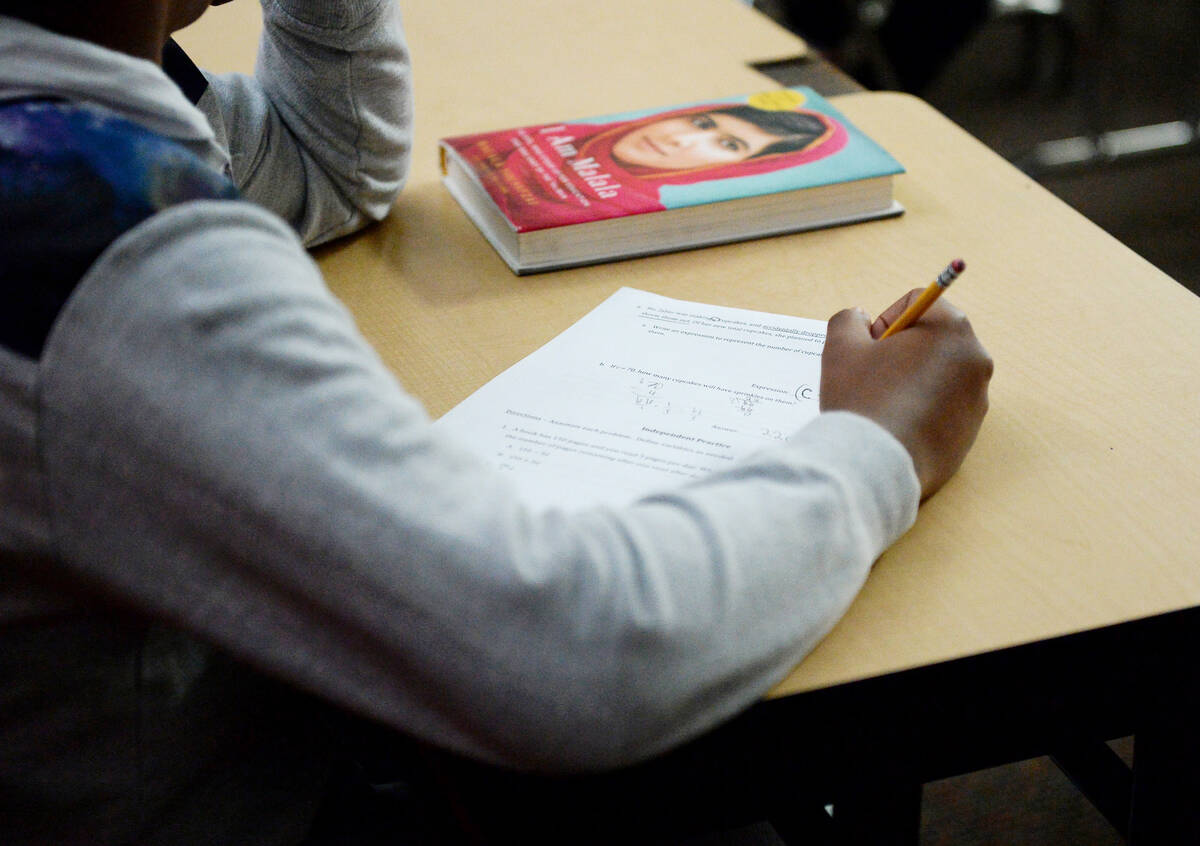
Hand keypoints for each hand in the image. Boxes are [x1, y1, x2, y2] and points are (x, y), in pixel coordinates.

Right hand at [820, 290, 992, 499]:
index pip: (919, 302)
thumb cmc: (861, 401)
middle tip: (873, 376)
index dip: (886, 320)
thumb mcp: (841, 348)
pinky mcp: (972, 431)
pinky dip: (922, 409)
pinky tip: (896, 426)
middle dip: (902, 350)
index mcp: (950, 329)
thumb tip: (860, 318)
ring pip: (939, 374)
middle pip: (933, 338)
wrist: (877, 466)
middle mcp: (975, 359)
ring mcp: (978, 398)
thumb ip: (849, 320)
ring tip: (883, 405)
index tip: (870, 348)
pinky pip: (944, 407)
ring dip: (912, 380)